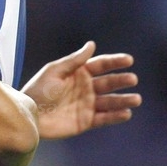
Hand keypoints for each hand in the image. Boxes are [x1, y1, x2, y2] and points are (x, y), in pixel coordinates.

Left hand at [21, 41, 141, 139]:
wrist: (30, 115)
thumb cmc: (39, 90)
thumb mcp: (55, 71)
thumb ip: (74, 60)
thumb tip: (92, 44)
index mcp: (78, 73)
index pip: (100, 65)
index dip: (114, 62)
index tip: (129, 60)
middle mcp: (85, 88)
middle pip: (108, 83)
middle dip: (121, 80)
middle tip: (132, 79)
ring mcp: (87, 105)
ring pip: (110, 101)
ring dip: (124, 100)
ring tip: (136, 99)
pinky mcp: (86, 121)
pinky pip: (105, 118)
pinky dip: (116, 116)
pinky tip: (126, 113)